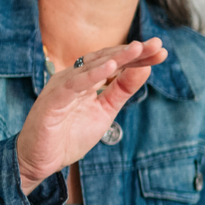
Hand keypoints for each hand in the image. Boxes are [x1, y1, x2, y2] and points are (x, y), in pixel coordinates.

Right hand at [17, 40, 165, 194]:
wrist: (42, 161)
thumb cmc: (70, 134)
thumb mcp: (105, 111)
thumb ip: (122, 91)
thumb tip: (145, 68)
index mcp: (86, 80)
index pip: (115, 63)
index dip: (138, 57)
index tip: (162, 52)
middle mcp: (74, 78)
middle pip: (106, 59)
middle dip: (132, 52)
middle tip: (157, 44)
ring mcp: (62, 87)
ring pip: (91, 67)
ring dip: (116, 57)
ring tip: (138, 49)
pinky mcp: (52, 100)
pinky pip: (74, 84)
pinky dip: (92, 75)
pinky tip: (110, 67)